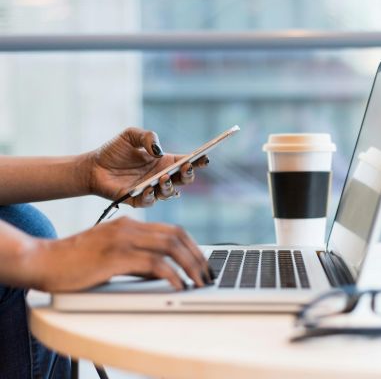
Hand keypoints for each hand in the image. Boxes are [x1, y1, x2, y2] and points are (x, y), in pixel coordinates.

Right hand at [27, 217, 212, 291]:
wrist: (42, 260)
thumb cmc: (75, 262)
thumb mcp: (112, 255)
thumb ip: (137, 258)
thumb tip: (163, 272)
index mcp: (130, 224)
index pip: (173, 230)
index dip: (193, 246)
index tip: (203, 263)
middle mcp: (129, 227)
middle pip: (177, 236)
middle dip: (197, 256)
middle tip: (207, 275)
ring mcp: (122, 240)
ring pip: (170, 246)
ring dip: (190, 265)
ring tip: (199, 282)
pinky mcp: (115, 256)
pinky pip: (153, 263)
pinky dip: (171, 275)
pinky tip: (178, 286)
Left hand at [84, 127, 208, 206]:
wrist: (92, 166)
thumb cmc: (114, 151)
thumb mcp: (131, 135)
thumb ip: (147, 137)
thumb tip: (159, 151)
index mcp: (164, 162)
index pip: (186, 162)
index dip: (198, 161)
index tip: (204, 157)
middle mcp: (161, 177)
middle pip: (183, 180)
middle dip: (188, 175)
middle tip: (186, 167)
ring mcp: (151, 190)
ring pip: (169, 193)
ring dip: (169, 186)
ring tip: (163, 177)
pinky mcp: (137, 200)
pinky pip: (149, 201)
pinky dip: (151, 196)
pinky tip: (148, 188)